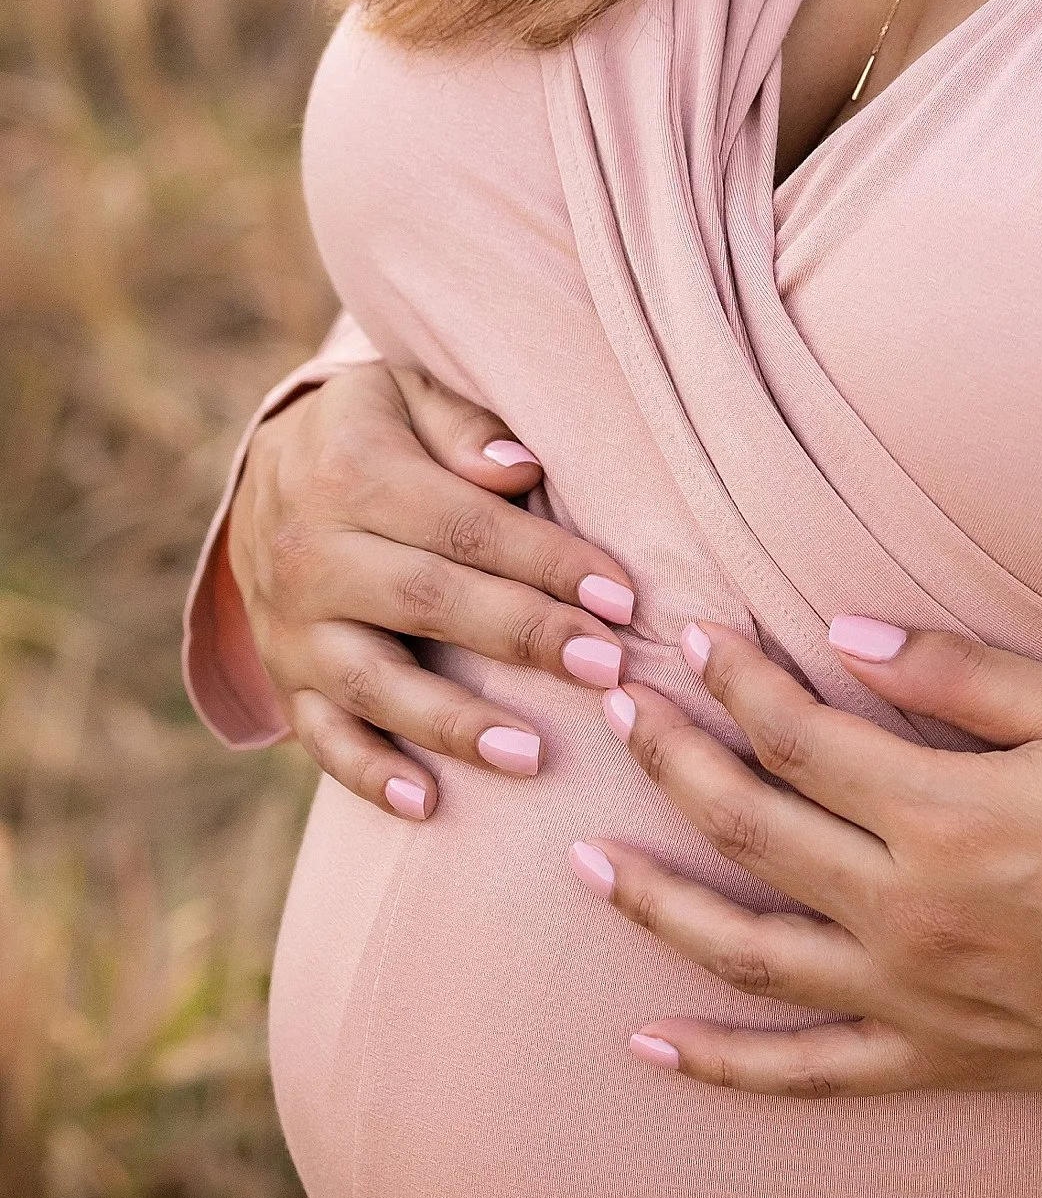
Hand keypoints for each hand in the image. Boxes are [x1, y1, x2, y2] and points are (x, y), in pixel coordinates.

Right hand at [222, 364, 639, 820]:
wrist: (265, 470)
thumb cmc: (376, 428)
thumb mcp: (409, 392)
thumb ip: (463, 424)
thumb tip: (519, 468)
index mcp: (352, 473)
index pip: (463, 525)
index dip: (544, 560)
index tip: (620, 596)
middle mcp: (311, 554)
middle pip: (427, 601)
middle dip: (523, 636)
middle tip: (605, 668)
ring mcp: (291, 627)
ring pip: (374, 682)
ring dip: (454, 723)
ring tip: (532, 755)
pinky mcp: (284, 680)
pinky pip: (322, 737)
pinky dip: (369, 775)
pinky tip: (427, 805)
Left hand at [575, 618, 1041, 1097]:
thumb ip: (958, 676)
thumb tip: (841, 633)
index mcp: (946, 815)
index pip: (799, 734)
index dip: (737, 678)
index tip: (694, 635)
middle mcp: (911, 913)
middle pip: (751, 826)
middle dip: (671, 760)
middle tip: (614, 707)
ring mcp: (917, 999)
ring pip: (747, 952)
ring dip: (656, 904)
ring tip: (584, 864)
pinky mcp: (940, 1062)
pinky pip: (807, 1074)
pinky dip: (723, 1065)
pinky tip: (653, 1044)